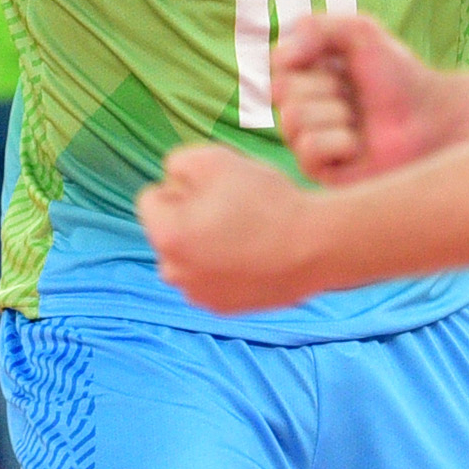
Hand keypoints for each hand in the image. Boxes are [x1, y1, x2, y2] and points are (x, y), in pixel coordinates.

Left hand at [137, 142, 331, 314]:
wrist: (317, 245)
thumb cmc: (267, 199)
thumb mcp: (215, 159)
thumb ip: (178, 163)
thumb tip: (171, 179)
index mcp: (166, 237)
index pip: (151, 198)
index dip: (183, 185)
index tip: (217, 188)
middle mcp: (175, 272)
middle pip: (168, 231)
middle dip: (189, 217)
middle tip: (233, 209)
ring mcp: (199, 295)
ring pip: (189, 257)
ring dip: (204, 243)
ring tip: (246, 231)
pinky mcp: (224, 309)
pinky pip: (211, 278)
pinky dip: (224, 266)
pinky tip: (254, 253)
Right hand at [270, 11, 451, 182]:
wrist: (430, 119)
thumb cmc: (398, 77)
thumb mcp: (360, 31)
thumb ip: (316, 27)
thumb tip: (281, 57)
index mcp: (304, 75)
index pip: (278, 61)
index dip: (310, 57)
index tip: (342, 63)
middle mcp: (299, 107)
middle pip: (281, 90)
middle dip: (327, 87)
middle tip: (355, 96)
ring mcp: (305, 140)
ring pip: (293, 119)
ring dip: (336, 114)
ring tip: (359, 121)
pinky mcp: (318, 172)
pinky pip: (309, 149)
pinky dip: (339, 142)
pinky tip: (358, 146)